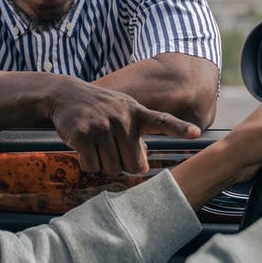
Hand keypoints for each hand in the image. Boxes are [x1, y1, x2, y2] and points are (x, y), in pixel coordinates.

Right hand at [47, 78, 199, 175]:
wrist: (66, 95)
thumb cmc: (100, 108)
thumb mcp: (123, 113)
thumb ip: (136, 136)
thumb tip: (141, 166)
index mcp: (137, 112)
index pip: (162, 121)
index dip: (179, 128)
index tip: (195, 133)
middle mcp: (122, 118)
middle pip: (132, 164)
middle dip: (122, 164)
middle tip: (112, 150)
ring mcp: (101, 125)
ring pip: (111, 167)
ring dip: (103, 164)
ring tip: (96, 145)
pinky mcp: (82, 135)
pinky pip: (92, 165)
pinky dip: (88, 163)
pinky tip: (84, 148)